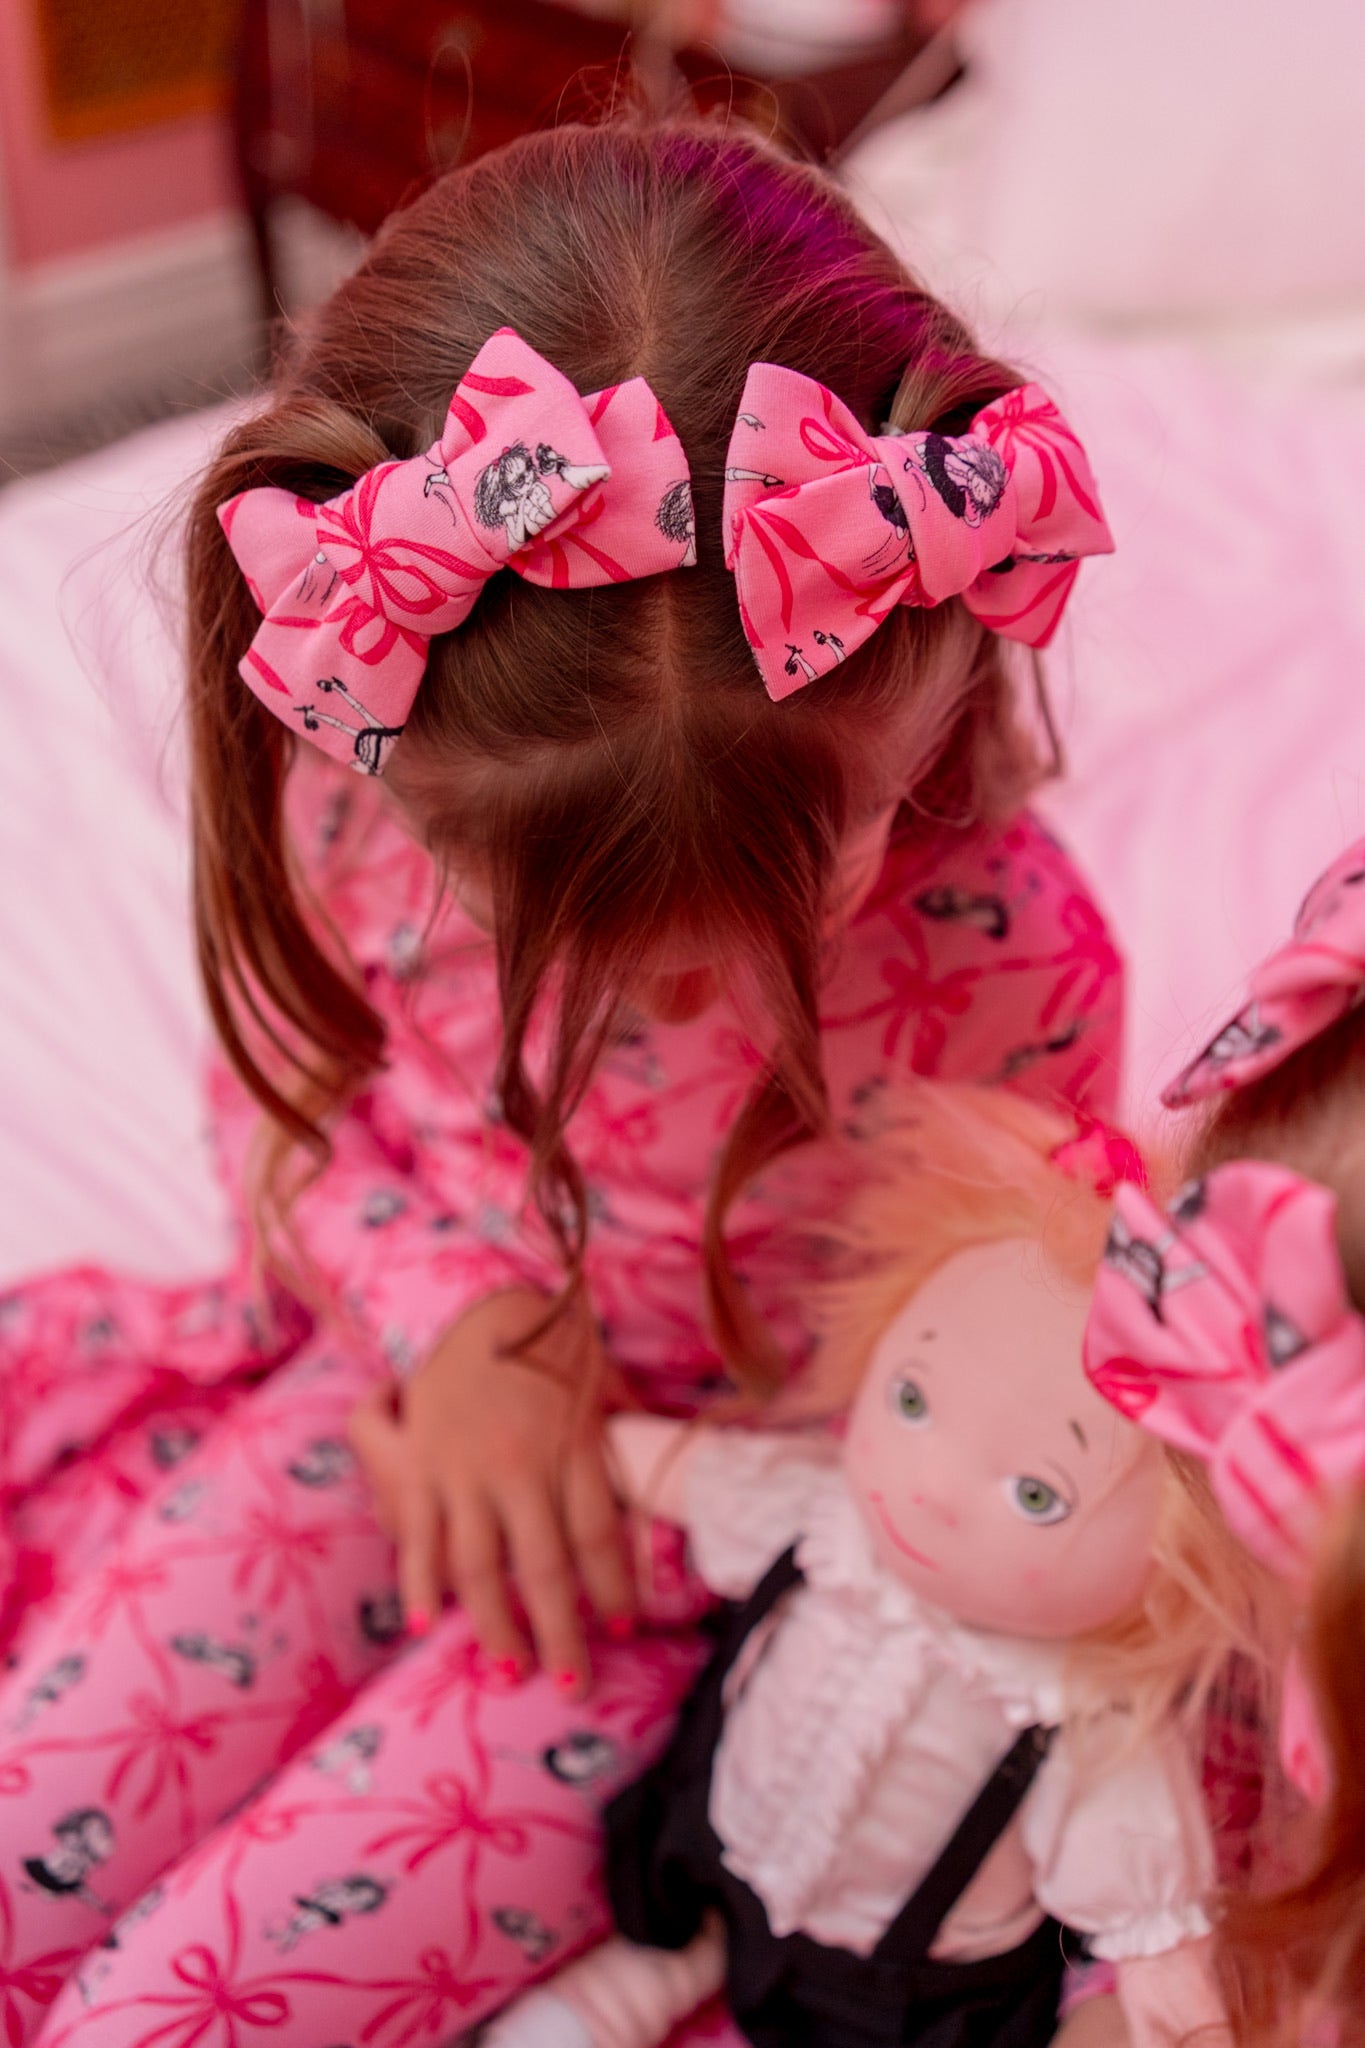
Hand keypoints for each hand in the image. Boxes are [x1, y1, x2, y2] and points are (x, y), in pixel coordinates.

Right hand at [348, 1287, 634, 1694]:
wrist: (472, 1299)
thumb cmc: (546, 1341)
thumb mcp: (599, 1376)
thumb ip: (626, 1421)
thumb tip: (670, 1443)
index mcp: (571, 1447)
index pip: (598, 1535)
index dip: (611, 1588)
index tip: (623, 1627)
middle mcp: (521, 1467)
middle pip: (545, 1568)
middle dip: (560, 1634)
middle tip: (572, 1686)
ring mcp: (465, 1472)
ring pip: (482, 1566)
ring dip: (496, 1625)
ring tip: (509, 1667)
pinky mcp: (419, 1468)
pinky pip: (419, 1537)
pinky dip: (420, 1582)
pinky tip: (425, 1622)